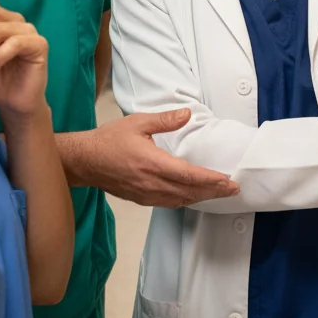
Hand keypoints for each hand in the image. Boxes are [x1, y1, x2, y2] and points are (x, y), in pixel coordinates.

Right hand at [81, 109, 239, 206]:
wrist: (84, 161)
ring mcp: (145, 194)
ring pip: (180, 200)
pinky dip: (186, 200)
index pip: (188, 175)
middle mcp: (151, 183)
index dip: (211, 179)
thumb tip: (188, 114)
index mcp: (152, 163)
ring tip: (219, 193)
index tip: (227, 180)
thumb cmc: (109, 140)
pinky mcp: (141, 199)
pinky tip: (194, 196)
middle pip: (189, 192)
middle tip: (233, 189)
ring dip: (201, 197)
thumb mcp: (138, 122)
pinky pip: (169, 203)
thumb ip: (165, 120)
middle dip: (214, 191)